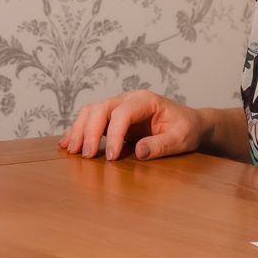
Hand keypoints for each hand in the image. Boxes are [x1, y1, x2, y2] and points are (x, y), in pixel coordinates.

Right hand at [60, 89, 204, 161]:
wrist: (190, 123)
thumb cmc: (187, 128)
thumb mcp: (181, 138)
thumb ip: (161, 145)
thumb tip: (139, 152)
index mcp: (146, 100)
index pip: (122, 113)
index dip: (113, 135)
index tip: (110, 157)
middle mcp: (129, 99)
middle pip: (100, 108)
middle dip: (89, 131)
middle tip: (85, 155)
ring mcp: (119, 106)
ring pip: (91, 111)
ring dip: (78, 129)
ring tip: (71, 150)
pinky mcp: (113, 117)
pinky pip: (91, 119)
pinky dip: (78, 130)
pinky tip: (66, 143)